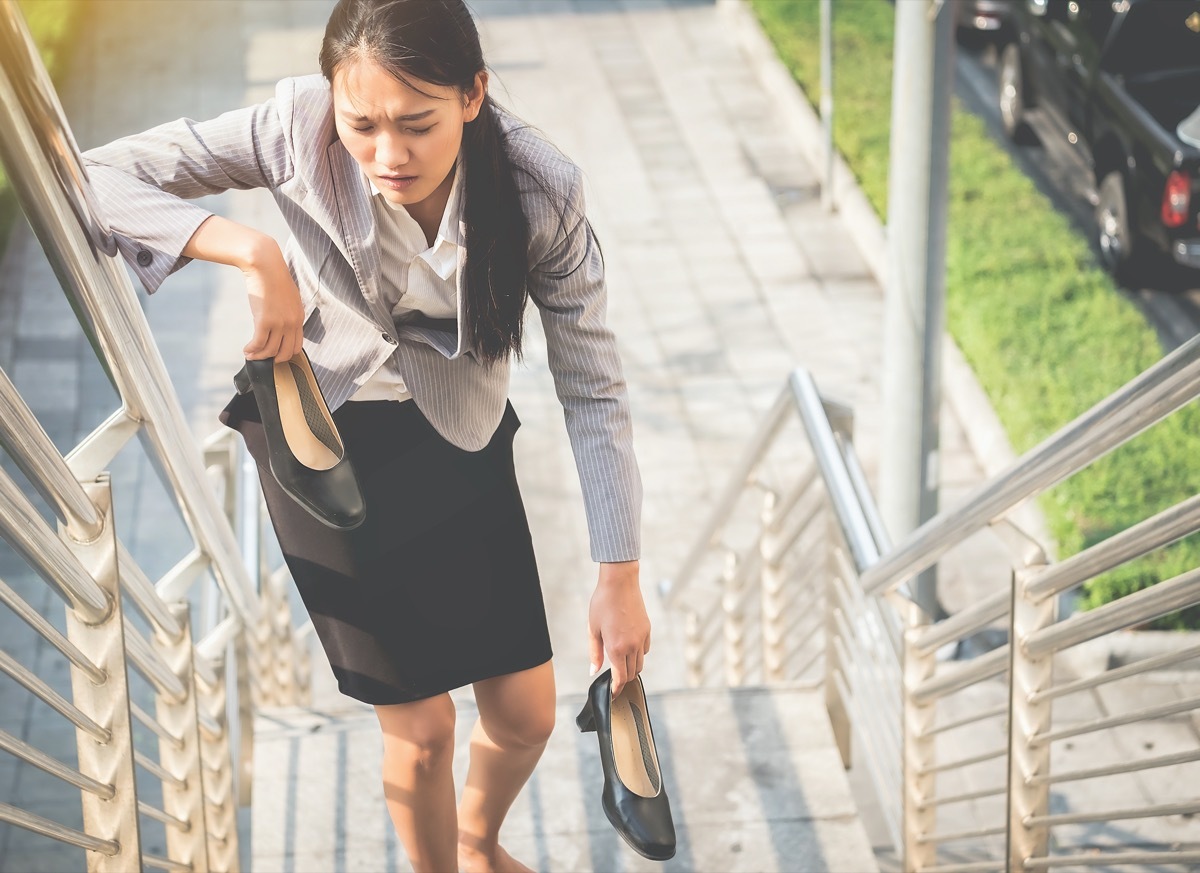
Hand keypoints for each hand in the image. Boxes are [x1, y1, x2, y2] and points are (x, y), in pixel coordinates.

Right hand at [241, 242, 304, 361]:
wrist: (265, 265)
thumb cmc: (273, 278)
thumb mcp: (289, 298)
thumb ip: (287, 314)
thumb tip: (279, 326)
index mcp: (299, 318)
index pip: (297, 346)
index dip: (286, 354)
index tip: (275, 354)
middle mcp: (292, 323)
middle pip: (285, 352)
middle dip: (273, 359)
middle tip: (263, 358)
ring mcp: (279, 323)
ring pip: (270, 350)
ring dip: (259, 356)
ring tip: (250, 354)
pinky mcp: (265, 321)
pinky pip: (258, 344)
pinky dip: (251, 350)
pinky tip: (246, 349)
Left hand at [587, 560, 649, 697]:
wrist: (619, 583)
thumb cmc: (602, 604)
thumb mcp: (593, 629)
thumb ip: (595, 653)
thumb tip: (594, 671)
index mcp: (616, 648)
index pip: (620, 678)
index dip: (617, 689)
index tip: (613, 694)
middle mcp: (632, 646)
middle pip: (632, 673)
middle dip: (623, 679)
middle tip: (615, 679)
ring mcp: (641, 638)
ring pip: (640, 663)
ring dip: (632, 668)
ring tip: (621, 664)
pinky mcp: (647, 630)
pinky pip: (645, 649)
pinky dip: (638, 654)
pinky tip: (629, 647)